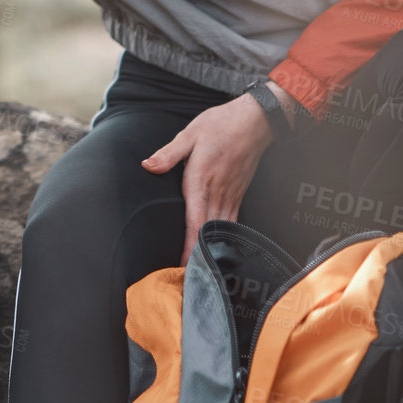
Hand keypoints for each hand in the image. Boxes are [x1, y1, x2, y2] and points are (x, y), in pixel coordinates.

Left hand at [142, 91, 278, 265]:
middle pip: (207, 234)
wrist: (255, 121)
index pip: (193, 224)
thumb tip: (147, 166)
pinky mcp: (238, 195)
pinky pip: (231, 222)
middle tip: (188, 281)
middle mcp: (217, 194)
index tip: (181, 268)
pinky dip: (224, 238)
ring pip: (220, 231)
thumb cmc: (220, 125)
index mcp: (201, 182)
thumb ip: (168, 154)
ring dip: (210, 251)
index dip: (188, 249)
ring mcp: (230, 196)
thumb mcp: (190, 134)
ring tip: (200, 273)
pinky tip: (217, 249)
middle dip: (198, 258)